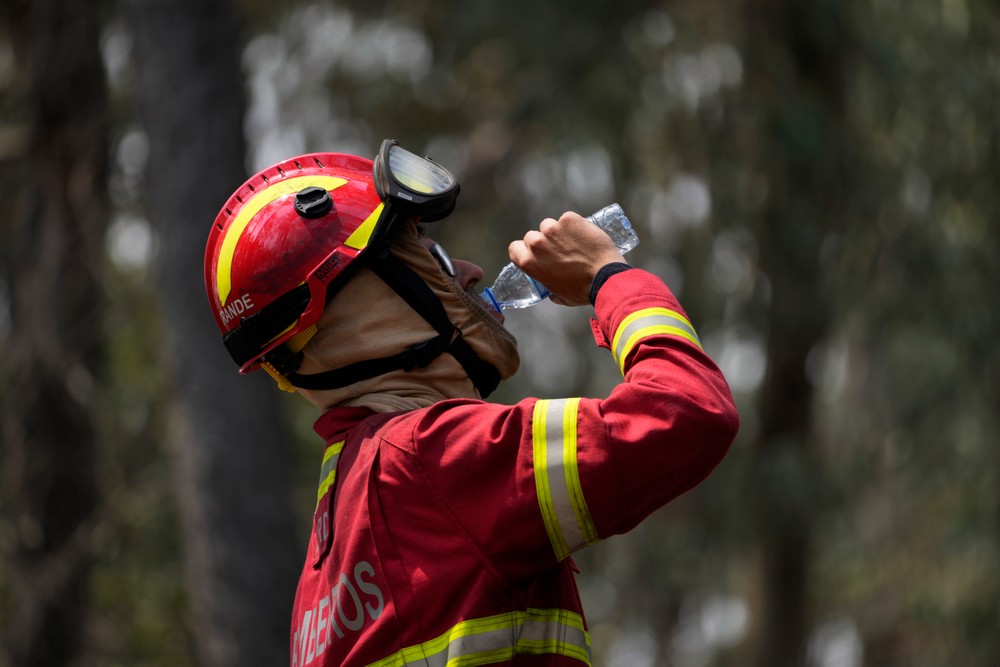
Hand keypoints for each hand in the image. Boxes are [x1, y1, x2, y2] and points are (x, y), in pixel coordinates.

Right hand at [507, 211, 625, 306]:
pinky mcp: (569, 218)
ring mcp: (553, 228)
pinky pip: (568, 219)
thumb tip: (552, 290)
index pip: (515, 248)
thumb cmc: (582, 290)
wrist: (605, 277)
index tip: (535, 253)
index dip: (524, 250)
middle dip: (543, 241)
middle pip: (532, 235)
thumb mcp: (559, 296)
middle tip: (559, 250)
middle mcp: (536, 242)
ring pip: (550, 225)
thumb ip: (550, 288)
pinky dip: (575, 225)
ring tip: (575, 243)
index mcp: (528, 262)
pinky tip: (585, 236)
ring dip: (559, 231)